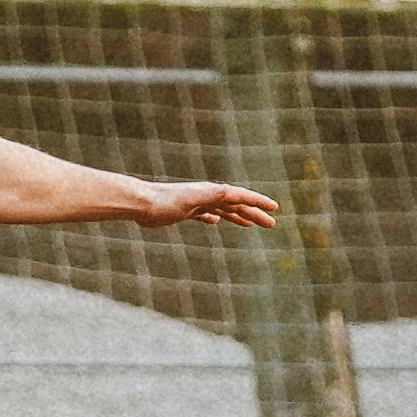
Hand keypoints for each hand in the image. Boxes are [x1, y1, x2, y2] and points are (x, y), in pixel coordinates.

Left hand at [134, 178, 282, 228]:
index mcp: (212, 192)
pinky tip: (216, 222)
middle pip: (236, 205)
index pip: (241, 196)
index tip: (274, 208)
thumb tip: (231, 192)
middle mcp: (206, 195)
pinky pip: (205, 214)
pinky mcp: (184, 211)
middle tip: (271, 223)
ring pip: (223, 210)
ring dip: (239, 216)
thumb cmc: (165, 202)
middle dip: (254, 213)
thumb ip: (211, 195)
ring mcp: (196, 203)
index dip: (258, 202)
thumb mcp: (192, 199)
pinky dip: (214, 217)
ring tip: (251, 224)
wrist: (141, 203)